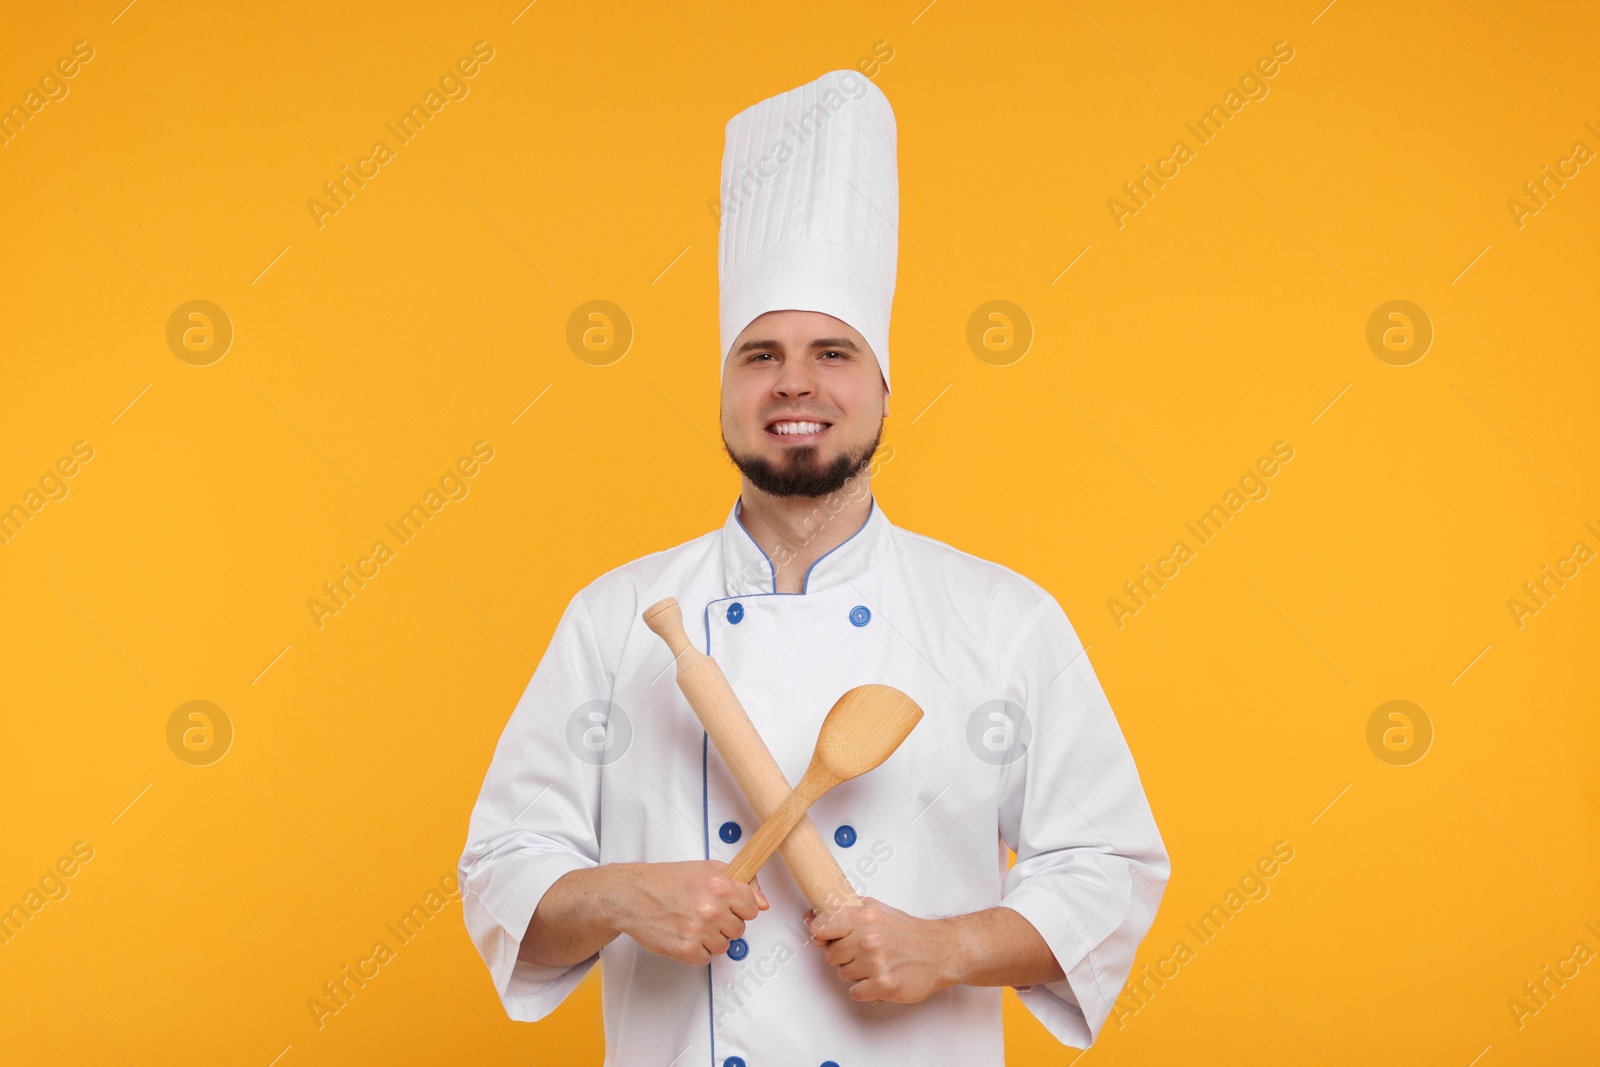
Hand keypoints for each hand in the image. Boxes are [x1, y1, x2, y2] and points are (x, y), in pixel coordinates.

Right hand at [611, 861, 767, 965]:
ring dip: (711, 938)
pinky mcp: (685, 949)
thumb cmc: (666, 881)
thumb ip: (740, 881)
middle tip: (705, 913)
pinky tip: (686, 934)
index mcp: (719, 886)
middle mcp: (711, 909)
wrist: (632, 895)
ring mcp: (698, 931)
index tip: (730, 906)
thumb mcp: (706, 868)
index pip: (752, 908)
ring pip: (724, 946)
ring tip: (693, 923)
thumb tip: (762, 902)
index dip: (741, 907)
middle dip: (725, 923)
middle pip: (739, 929)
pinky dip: (697, 951)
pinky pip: (706, 959)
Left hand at [805, 897, 957, 1002]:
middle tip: (862, 952)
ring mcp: (876, 963)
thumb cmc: (909, 932)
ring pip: (843, 974)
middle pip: (830, 954)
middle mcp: (868, 938)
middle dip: (844, 955)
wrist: (939, 951)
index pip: (822, 926)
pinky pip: (855, 992)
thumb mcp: (879, 909)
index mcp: (865, 916)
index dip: (820, 934)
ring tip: (875, 964)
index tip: (824, 938)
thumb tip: (814, 914)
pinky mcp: (883, 985)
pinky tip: (878, 978)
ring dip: (856, 973)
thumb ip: (848, 910)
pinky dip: (865, 989)